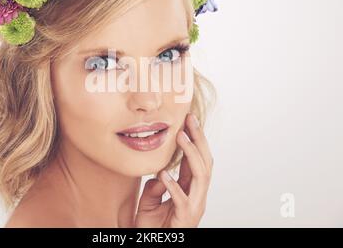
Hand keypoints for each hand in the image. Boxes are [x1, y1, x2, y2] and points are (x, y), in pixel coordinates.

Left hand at [134, 113, 213, 227]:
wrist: (155, 246)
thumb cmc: (153, 228)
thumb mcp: (149, 202)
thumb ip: (155, 187)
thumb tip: (158, 175)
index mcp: (190, 189)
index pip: (196, 160)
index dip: (194, 140)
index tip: (188, 121)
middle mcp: (196, 196)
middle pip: (204, 162)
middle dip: (199, 140)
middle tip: (190, 120)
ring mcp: (194, 206)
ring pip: (201, 176)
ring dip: (191, 155)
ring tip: (181, 137)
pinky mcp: (186, 218)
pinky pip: (182, 200)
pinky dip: (173, 186)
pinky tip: (163, 174)